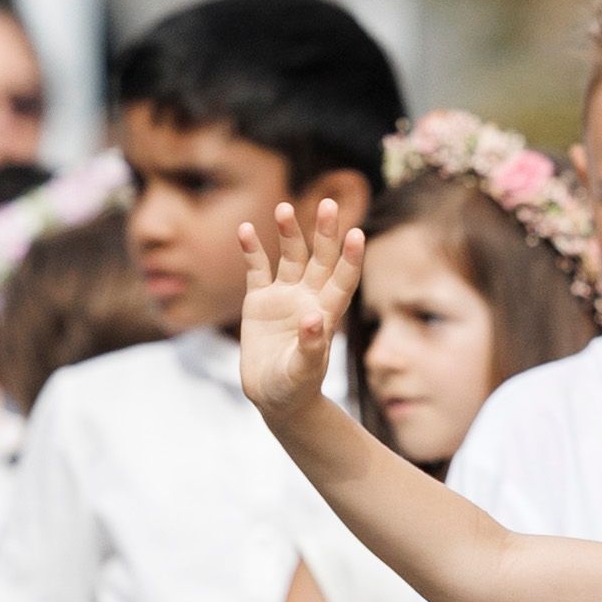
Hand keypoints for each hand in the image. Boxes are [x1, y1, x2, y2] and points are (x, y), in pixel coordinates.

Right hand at [232, 208, 362, 420]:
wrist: (274, 397)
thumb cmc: (296, 388)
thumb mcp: (304, 371)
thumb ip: (311, 346)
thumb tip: (313, 317)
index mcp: (327, 314)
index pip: (343, 280)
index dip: (351, 259)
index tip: (357, 234)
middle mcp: (309, 298)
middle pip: (320, 259)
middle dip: (324, 233)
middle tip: (328, 204)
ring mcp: (284, 297)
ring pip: (290, 257)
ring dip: (288, 233)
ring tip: (283, 208)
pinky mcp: (259, 301)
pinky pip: (256, 269)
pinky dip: (251, 250)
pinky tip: (244, 230)